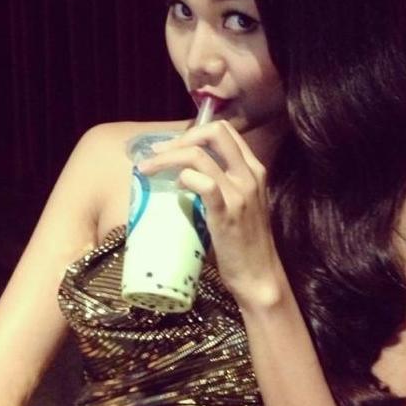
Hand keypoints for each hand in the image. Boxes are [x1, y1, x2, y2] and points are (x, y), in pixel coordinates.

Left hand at [137, 121, 284, 306]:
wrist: (259, 274)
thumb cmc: (243, 241)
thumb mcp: (238, 203)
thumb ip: (220, 183)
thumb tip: (184, 173)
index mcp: (254, 169)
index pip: (225, 131)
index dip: (194, 131)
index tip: (170, 146)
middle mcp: (250, 175)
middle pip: (214, 132)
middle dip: (179, 138)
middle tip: (156, 152)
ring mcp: (240, 193)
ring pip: (199, 156)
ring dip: (167, 158)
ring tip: (147, 168)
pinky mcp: (227, 213)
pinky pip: (204, 184)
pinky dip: (184, 178)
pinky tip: (175, 187)